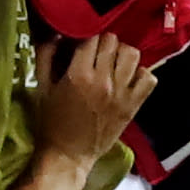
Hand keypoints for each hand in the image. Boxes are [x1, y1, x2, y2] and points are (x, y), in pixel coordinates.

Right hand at [28, 35, 152, 166]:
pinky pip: (148, 77)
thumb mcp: (41, 88)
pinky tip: (127, 78)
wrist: (68, 155)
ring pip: (132, 54)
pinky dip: (140, 73)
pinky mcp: (133, 105)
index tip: (77, 45)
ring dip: (121, 54)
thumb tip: (56, 34)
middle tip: (94, 53)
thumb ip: (46, 57)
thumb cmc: (51, 123)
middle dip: (101, 43)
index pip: (89, 38)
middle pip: (112, 41)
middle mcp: (103, 81)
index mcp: (78, 76)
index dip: (82, 37)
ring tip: (112, 62)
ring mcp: (121, 93)